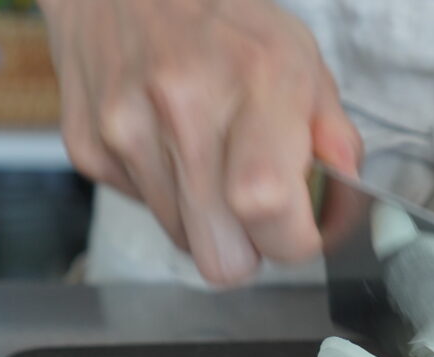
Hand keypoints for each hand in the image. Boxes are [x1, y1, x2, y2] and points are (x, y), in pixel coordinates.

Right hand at [39, 0, 360, 285]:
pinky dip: (167, 195)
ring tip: (212, 162)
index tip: (302, 231)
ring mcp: (126, 130)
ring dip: (208, 220)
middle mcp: (182, 106)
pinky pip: (146, 213)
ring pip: (184, 243)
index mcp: (255, 82)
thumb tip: (345, 202)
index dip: (291, 241)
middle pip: (221, 256)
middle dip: (251, 247)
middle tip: (259, 208)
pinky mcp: (88, 148)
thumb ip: (334, 137)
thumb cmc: (224, 23)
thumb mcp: (301, 60)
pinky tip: (170, 147)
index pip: (265, 205)